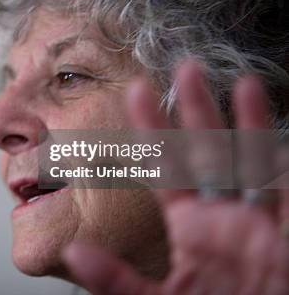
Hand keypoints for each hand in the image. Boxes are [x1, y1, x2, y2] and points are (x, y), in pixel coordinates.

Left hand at [62, 59, 288, 294]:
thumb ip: (114, 280)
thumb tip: (74, 252)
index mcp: (187, 227)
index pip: (165, 168)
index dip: (152, 131)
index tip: (136, 92)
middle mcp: (219, 217)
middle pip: (208, 153)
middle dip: (198, 112)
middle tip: (185, 68)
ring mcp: (253, 224)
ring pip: (250, 164)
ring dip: (248, 124)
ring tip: (242, 82)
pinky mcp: (281, 238)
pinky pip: (283, 194)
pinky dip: (281, 166)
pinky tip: (278, 135)